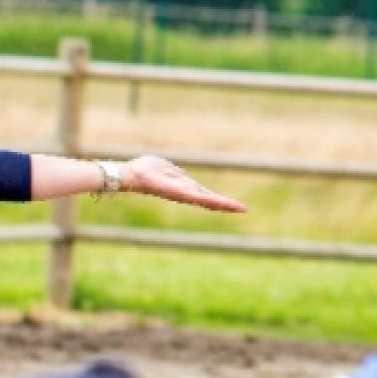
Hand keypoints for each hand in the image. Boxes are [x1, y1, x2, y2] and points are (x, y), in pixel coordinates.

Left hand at [119, 155, 245, 213]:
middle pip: (210, 200)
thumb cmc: (145, 170)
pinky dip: (212, 201)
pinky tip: (222, 203)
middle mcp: (186, 193)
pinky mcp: (181, 193)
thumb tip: (181, 174)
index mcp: (184, 187)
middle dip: (226, 205)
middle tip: (243, 209)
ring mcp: (184, 194)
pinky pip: (199, 197)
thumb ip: (176, 173)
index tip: (234, 203)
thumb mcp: (167, 168)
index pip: (205, 195)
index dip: (219, 199)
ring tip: (239, 208)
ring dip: (224, 205)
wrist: (133, 175)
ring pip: (208, 201)